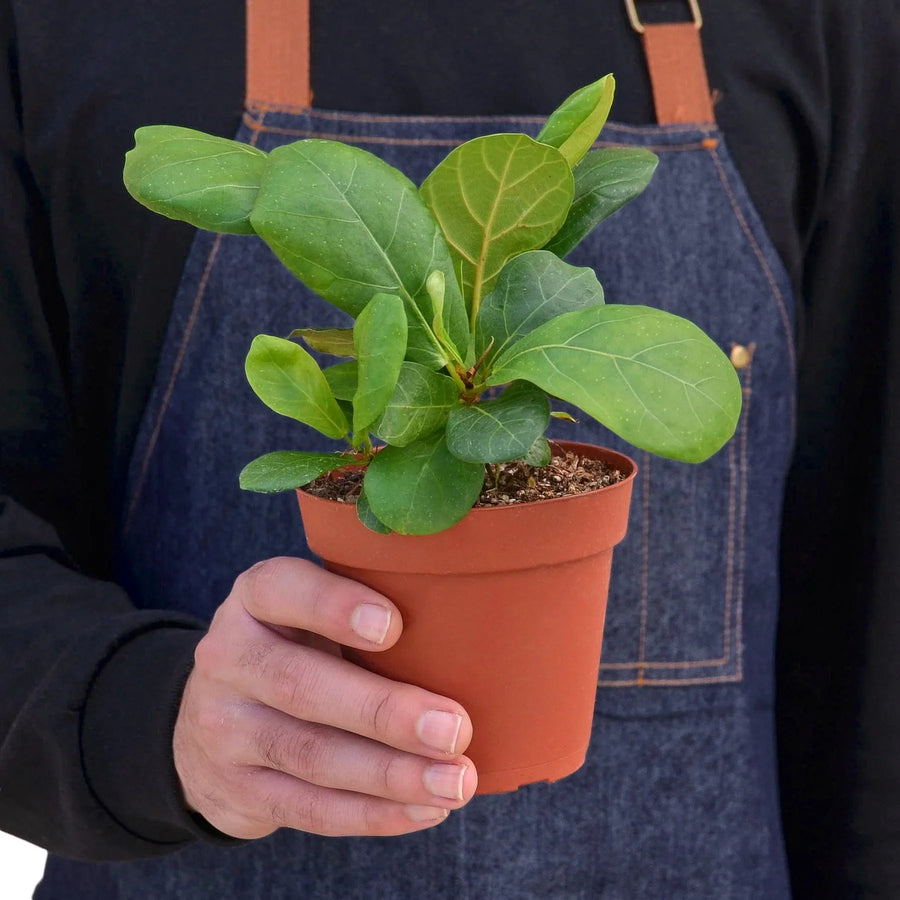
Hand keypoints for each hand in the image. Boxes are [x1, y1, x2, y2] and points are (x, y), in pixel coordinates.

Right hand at [173, 557, 476, 838]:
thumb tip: (468, 622)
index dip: (333, 606)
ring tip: (456, 780)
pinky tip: (425, 809)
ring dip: (391, 774)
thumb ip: (362, 606)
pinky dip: (372, 813)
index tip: (394, 625)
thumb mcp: (309, 610)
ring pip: (310, 755)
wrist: (212, 718)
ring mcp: (224, 729)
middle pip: (301, 686)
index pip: (280, 589)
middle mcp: (229, 658)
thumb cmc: (296, 646)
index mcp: (254, 599)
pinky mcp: (236, 789)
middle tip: (454, 728)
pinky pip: (307, 808)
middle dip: (384, 712)